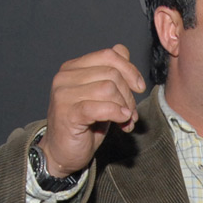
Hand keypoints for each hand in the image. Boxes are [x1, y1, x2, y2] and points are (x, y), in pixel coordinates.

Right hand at [38, 44, 145, 176]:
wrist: (63, 152)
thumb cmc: (84, 123)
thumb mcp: (101, 93)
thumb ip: (110, 70)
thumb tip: (123, 50)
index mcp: (73, 68)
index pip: (109, 55)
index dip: (130, 70)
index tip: (139, 87)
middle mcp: (65, 77)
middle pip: (112, 73)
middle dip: (129, 94)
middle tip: (131, 112)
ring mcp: (64, 95)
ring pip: (109, 88)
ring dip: (125, 106)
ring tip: (125, 120)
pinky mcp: (67, 114)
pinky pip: (100, 107)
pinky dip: (117, 113)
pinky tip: (122, 121)